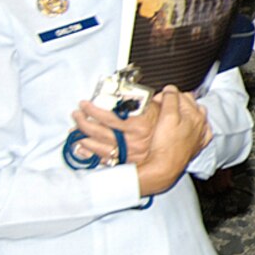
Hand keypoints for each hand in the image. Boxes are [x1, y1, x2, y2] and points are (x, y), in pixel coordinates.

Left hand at [73, 87, 209, 194]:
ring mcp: (129, 153)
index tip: (85, 104)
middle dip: (83, 122)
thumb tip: (131, 91)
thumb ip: (149, 100)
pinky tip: (83, 149)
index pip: (109, 116)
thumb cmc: (172, 131)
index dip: (93, 110)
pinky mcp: (128, 162)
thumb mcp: (164, 110)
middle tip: (77, 114)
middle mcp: (133, 141)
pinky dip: (92, 154)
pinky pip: (105, 159)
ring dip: (83, 138)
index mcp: (140, 126)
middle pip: (100, 132)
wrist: (179, 153)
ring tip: (75, 130)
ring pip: (99, 147)